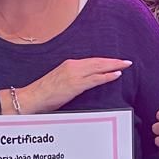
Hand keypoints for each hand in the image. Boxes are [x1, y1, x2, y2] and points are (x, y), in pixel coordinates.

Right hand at [13, 58, 130, 113]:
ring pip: (98, 68)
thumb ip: (73, 78)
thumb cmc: (44, 93)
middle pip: (98, 62)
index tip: (116, 61)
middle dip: (114, 61)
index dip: (106, 61)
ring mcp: (74, 75)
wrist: (32, 98)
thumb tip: (85, 81)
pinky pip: (95, 79)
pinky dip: (106, 76)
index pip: (92, 61)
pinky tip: (116, 75)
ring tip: (125, 65)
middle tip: (127, 61)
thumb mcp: (61, 81)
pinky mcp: (75, 85)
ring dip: (114, 66)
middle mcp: (73, 66)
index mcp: (69, 64)